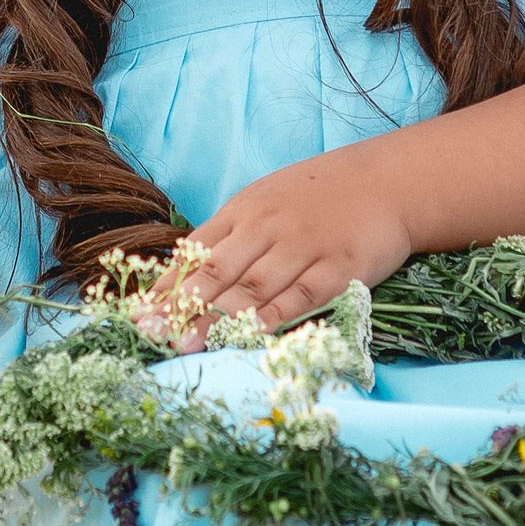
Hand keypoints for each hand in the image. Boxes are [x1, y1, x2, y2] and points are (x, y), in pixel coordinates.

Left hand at [148, 147, 414, 352]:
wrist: (388, 181)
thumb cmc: (318, 197)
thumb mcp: (266, 201)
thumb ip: (229, 236)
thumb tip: (179, 276)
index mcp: (245, 210)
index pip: (195, 251)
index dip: (165, 285)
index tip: (135, 314)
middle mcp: (268, 227)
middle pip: (217, 271)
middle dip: (179, 306)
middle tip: (148, 334)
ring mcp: (303, 247)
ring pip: (252, 288)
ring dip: (215, 319)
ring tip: (184, 344)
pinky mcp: (338, 268)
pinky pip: (300, 296)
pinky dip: (272, 318)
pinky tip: (247, 337)